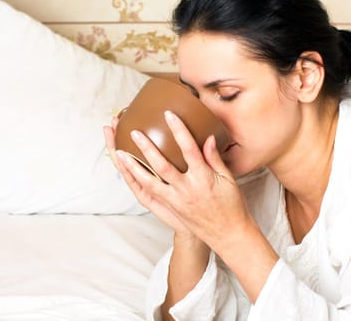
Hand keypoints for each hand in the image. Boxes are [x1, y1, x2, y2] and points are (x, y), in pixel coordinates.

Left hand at [109, 110, 254, 253]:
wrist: (227, 234)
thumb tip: (208, 138)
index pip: (189, 149)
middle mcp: (187, 189)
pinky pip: (149, 193)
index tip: (169, 115)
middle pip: (162, 166)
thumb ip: (214, 158)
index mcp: (204, 178)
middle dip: (146, 148)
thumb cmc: (231, 206)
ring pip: (149, 182)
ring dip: (132, 166)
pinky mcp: (171, 207)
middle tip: (134, 132)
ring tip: (118, 152)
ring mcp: (176, 200)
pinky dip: (136, 181)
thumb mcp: (228, 180)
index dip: (179, 131)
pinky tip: (127, 171)